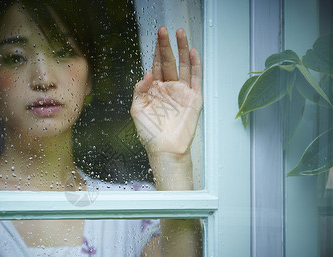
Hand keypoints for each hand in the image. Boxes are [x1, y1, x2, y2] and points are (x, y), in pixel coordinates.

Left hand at [131, 27, 202, 156]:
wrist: (164, 148)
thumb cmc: (150, 133)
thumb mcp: (137, 109)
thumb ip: (139, 89)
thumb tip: (147, 73)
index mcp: (155, 91)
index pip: (157, 66)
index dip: (156, 52)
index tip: (156, 38)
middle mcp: (169, 89)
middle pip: (169, 62)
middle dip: (167, 46)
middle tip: (164, 31)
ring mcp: (182, 92)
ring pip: (183, 66)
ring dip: (181, 50)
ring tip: (180, 34)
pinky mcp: (194, 98)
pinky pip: (195, 78)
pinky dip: (195, 65)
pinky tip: (192, 52)